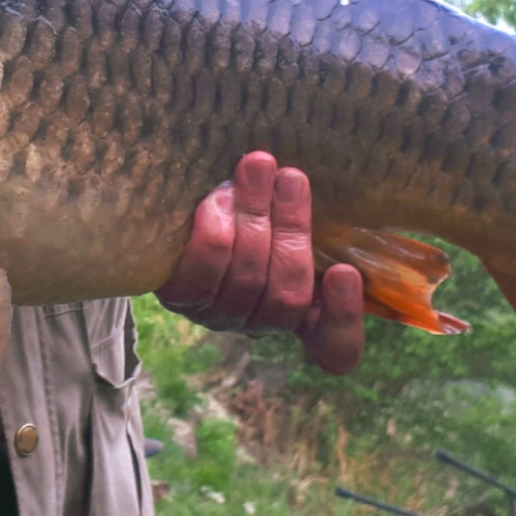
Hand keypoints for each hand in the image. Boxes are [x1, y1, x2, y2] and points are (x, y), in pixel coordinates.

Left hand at [156, 150, 365, 374]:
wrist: (171, 215)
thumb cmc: (246, 211)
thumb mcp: (283, 218)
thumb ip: (308, 214)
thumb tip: (318, 182)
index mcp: (300, 312)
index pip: (335, 346)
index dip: (344, 317)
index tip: (344, 272)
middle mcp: (259, 320)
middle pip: (288, 295)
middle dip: (292, 229)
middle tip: (291, 177)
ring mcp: (218, 313)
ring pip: (247, 279)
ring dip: (253, 218)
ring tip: (255, 169)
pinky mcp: (178, 299)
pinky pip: (197, 277)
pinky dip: (213, 237)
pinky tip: (220, 199)